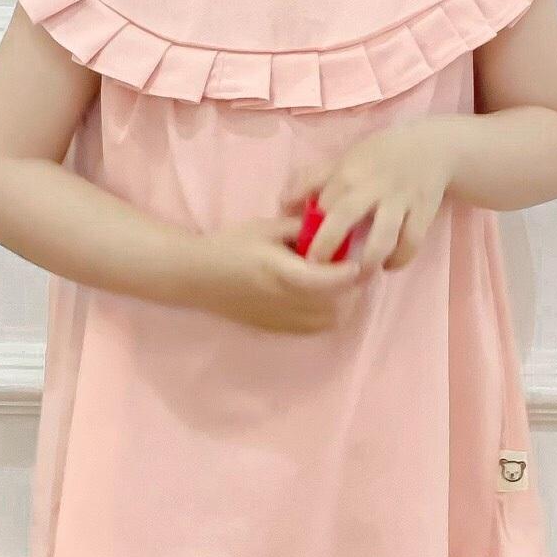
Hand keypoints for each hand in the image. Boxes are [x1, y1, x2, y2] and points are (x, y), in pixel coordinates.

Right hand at [185, 213, 370, 334]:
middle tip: (356, 270)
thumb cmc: (230, 246)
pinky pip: (315, 328)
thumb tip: (332, 227)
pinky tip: (325, 299)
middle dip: (352, 289)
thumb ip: (301, 228)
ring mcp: (281, 319)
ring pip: (329, 320)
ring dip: (343, 304)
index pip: (328, 280)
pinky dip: (329, 315)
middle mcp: (285, 301)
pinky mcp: (277, 329)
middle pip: (336, 304)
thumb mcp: (266, 227)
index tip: (360, 260)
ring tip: (342, 284)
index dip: (350, 272)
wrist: (197, 276)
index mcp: (282, 273)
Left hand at [278, 118, 457, 276]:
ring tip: (358, 275)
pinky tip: (388, 265)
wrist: (432, 147)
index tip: (299, 250)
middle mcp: (372, 186)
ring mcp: (399, 200)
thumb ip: (314, 180)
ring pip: (383, 236)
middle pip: (344, 218)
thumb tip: (283, 204)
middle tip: (317, 268)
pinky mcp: (423, 212)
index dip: (307, 228)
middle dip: (327, 246)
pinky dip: (399, 259)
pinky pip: (411, 242)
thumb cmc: (379, 156)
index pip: (320, 203)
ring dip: (368, 260)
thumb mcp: (345, 160)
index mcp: (348, 173)